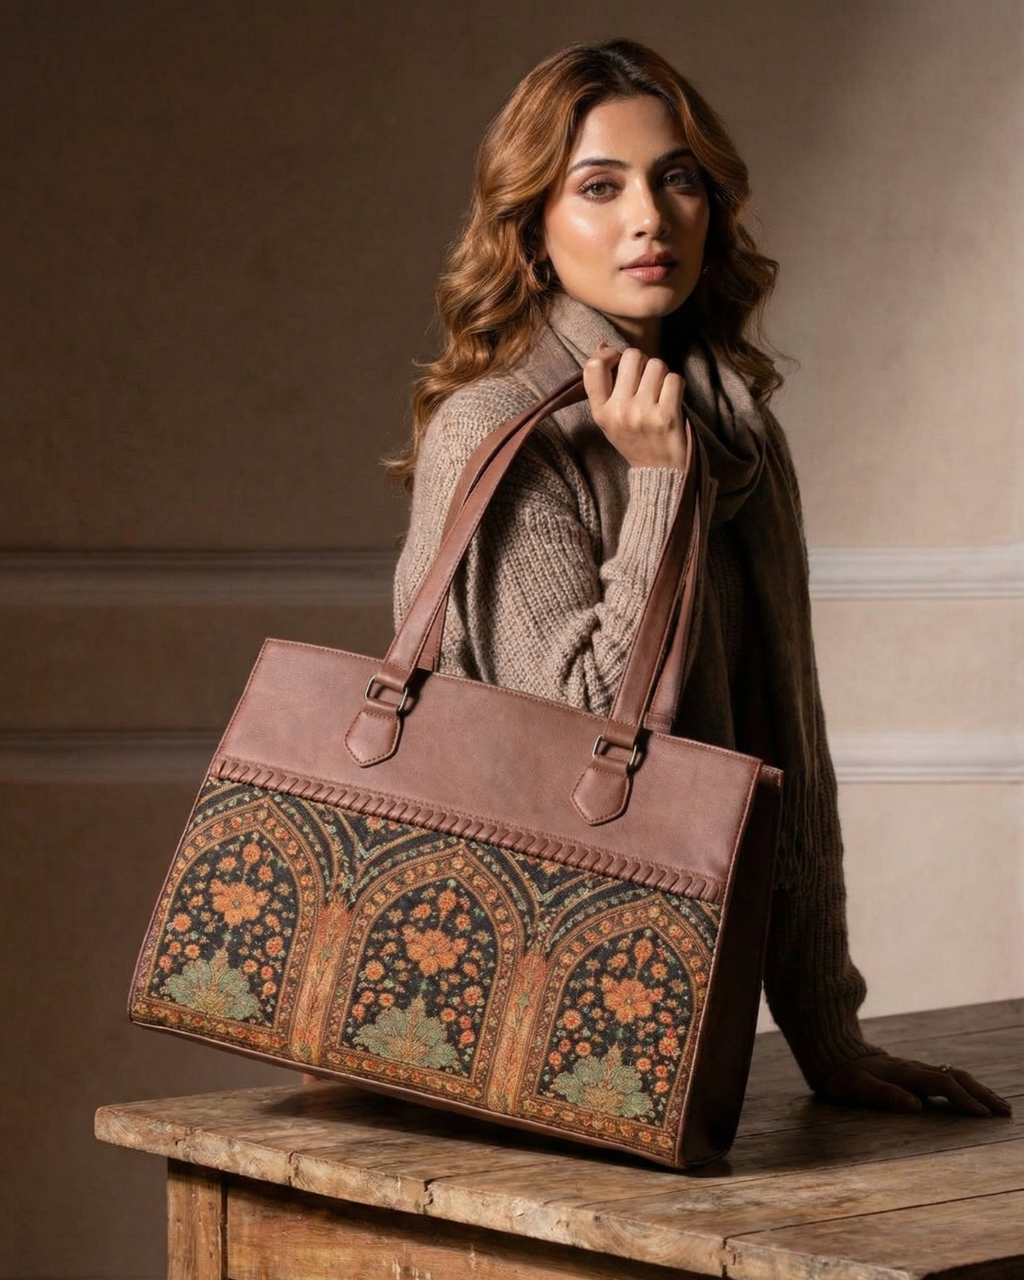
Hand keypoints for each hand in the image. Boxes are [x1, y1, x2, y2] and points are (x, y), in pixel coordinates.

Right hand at [583, 344, 687, 469]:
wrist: (659, 472)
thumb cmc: (635, 439)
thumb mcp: (610, 417)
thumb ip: (604, 384)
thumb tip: (603, 345)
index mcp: (600, 412)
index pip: (594, 367)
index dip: (609, 355)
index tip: (618, 361)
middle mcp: (619, 411)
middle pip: (632, 356)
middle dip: (643, 362)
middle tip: (646, 379)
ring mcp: (643, 414)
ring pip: (656, 365)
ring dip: (661, 374)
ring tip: (659, 392)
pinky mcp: (667, 416)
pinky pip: (674, 379)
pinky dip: (676, 385)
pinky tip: (671, 399)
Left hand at [815, 1052, 1011, 1116]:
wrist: (832, 1052)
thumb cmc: (842, 1076)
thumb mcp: (856, 1088)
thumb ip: (884, 1095)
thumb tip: (916, 1106)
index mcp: (905, 1074)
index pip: (943, 1084)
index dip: (964, 1099)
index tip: (983, 1115)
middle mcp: (914, 1068)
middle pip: (956, 1076)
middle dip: (982, 1093)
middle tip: (1006, 1111)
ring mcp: (915, 1067)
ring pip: (954, 1074)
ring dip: (978, 1088)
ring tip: (999, 1104)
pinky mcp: (913, 1070)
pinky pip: (946, 1075)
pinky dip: (966, 1085)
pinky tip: (973, 1094)